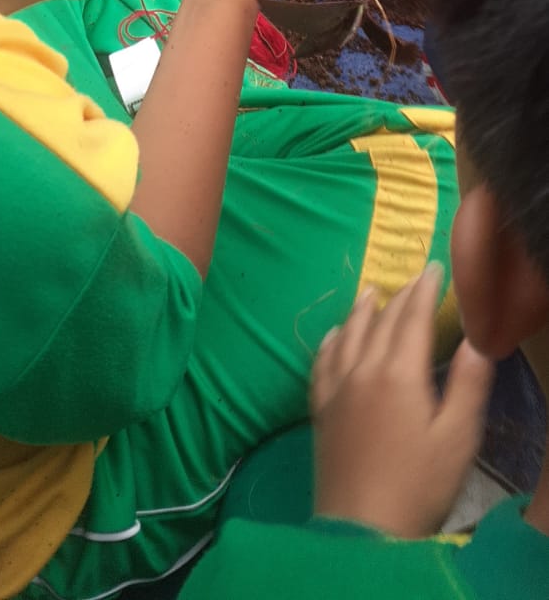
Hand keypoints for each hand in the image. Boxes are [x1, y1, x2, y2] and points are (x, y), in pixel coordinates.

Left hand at [312, 266, 493, 537]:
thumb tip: (476, 337)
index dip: (425, 290)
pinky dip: (332, 340)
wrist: (362, 529)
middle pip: (382, 321)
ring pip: (348, 334)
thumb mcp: (457, 438)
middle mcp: (362, 369)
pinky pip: (322, 361)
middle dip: (400, 296)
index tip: (435, 268)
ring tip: (372, 292)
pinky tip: (335, 335)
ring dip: (362, 310)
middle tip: (414, 279)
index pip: (412, 317)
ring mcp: (336, 388)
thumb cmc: (419, 485)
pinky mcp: (320, 409)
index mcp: (399, 373)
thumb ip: (468, 383)